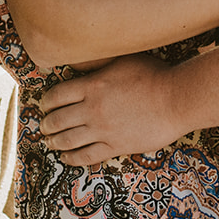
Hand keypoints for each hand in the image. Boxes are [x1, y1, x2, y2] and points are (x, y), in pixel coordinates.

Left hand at [38, 54, 187, 165]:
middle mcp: (92, 109)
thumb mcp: (121, 59)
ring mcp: (103, 129)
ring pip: (68, 139)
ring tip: (49, 142)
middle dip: (46, 124)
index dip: (46, 102)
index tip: (43, 105)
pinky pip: (87, 156)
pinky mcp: (115, 146)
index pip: (57, 95)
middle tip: (43, 126)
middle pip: (58, 120)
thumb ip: (95, 62)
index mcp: (92, 85)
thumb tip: (73, 62)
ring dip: (54, 142)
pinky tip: (66, 158)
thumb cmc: (152, 75)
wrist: (176, 99)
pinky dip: (72, 158)